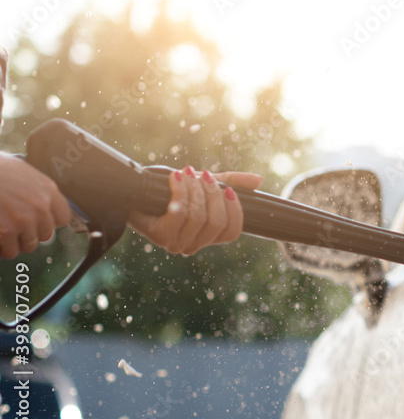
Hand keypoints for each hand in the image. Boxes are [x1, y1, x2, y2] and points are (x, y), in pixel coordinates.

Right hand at [0, 152, 71, 258]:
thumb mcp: (20, 170)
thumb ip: (35, 188)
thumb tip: (41, 203)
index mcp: (47, 190)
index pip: (62, 218)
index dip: (48, 221)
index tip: (38, 221)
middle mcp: (40, 206)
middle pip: (45, 234)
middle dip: (30, 232)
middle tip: (14, 225)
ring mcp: (24, 220)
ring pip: (28, 245)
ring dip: (16, 241)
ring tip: (3, 231)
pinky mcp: (6, 231)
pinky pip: (10, 250)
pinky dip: (2, 248)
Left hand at [128, 166, 262, 254]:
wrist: (130, 191)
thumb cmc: (167, 189)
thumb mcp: (202, 184)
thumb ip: (229, 183)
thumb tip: (258, 180)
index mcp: (206, 238)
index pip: (232, 231)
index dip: (234, 209)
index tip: (226, 188)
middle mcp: (192, 245)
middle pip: (217, 221)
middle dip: (212, 193)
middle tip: (203, 175)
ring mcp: (175, 243)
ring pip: (198, 216)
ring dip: (194, 189)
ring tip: (185, 173)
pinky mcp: (160, 235)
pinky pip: (179, 213)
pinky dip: (180, 191)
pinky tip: (176, 178)